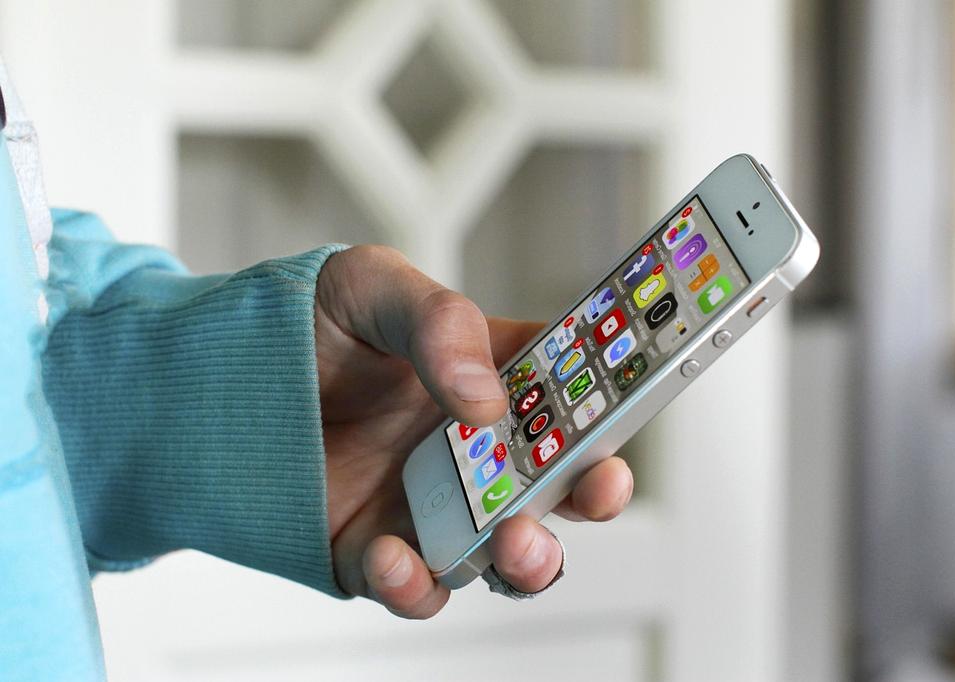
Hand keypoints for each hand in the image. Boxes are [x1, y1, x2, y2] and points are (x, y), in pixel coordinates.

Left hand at [314, 246, 633, 617]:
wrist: (208, 377)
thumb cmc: (302, 320)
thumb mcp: (373, 285)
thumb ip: (439, 323)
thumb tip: (486, 397)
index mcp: (491, 379)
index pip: (574, 395)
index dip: (613, 404)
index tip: (633, 405)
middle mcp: (473, 450)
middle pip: (559, 486)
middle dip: (591, 495)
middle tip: (594, 485)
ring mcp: (429, 506)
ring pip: (504, 554)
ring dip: (527, 558)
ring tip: (516, 540)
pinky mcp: (374, 550)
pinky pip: (414, 586)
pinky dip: (416, 584)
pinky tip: (397, 554)